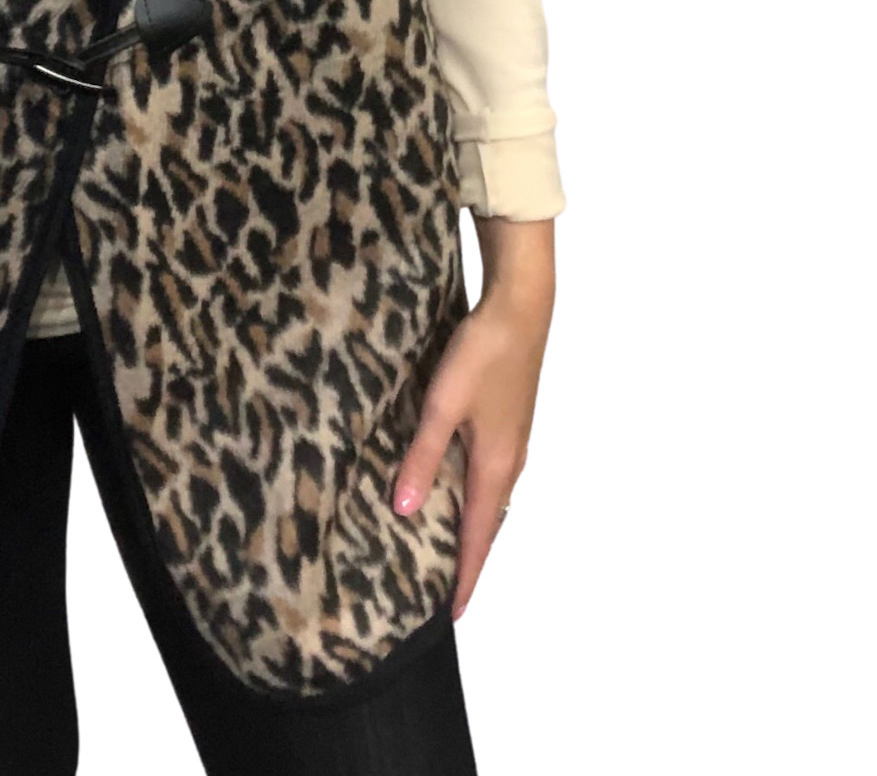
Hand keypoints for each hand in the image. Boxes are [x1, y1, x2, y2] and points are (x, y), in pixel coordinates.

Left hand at [391, 224, 553, 621]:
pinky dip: (476, 496)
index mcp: (496, 466)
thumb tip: (403, 509)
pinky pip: (493, 475)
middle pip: (489, 523)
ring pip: (491, 498)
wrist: (522, 310)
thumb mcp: (443, 406)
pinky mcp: (511, 422)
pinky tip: (458, 486)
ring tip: (448, 548)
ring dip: (473, 526)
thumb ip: (423, 457)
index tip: (453, 614)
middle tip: (446, 590)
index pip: (479, 537)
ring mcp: (514, 441)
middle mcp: (511, 462)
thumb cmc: (482, 355)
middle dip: (469, 558)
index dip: (466, 576)